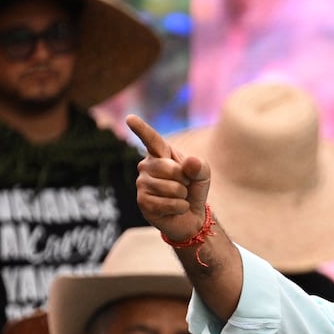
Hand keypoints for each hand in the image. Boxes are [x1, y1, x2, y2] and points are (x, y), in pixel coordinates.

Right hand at [127, 115, 210, 243]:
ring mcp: (142, 184)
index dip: (141, 129)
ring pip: (171, 188)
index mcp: (160, 154)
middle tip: (184, 185)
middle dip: (185, 179)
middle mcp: (146, 166)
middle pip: (169, 168)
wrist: (191, 215)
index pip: (151, 139)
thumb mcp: (203, 174)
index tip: (130, 118)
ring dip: (182, 195)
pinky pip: (169, 203)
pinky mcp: (143, 203)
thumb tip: (190, 162)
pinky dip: (180, 207)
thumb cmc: (193, 189)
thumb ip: (199, 166)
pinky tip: (176, 208)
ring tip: (179, 197)